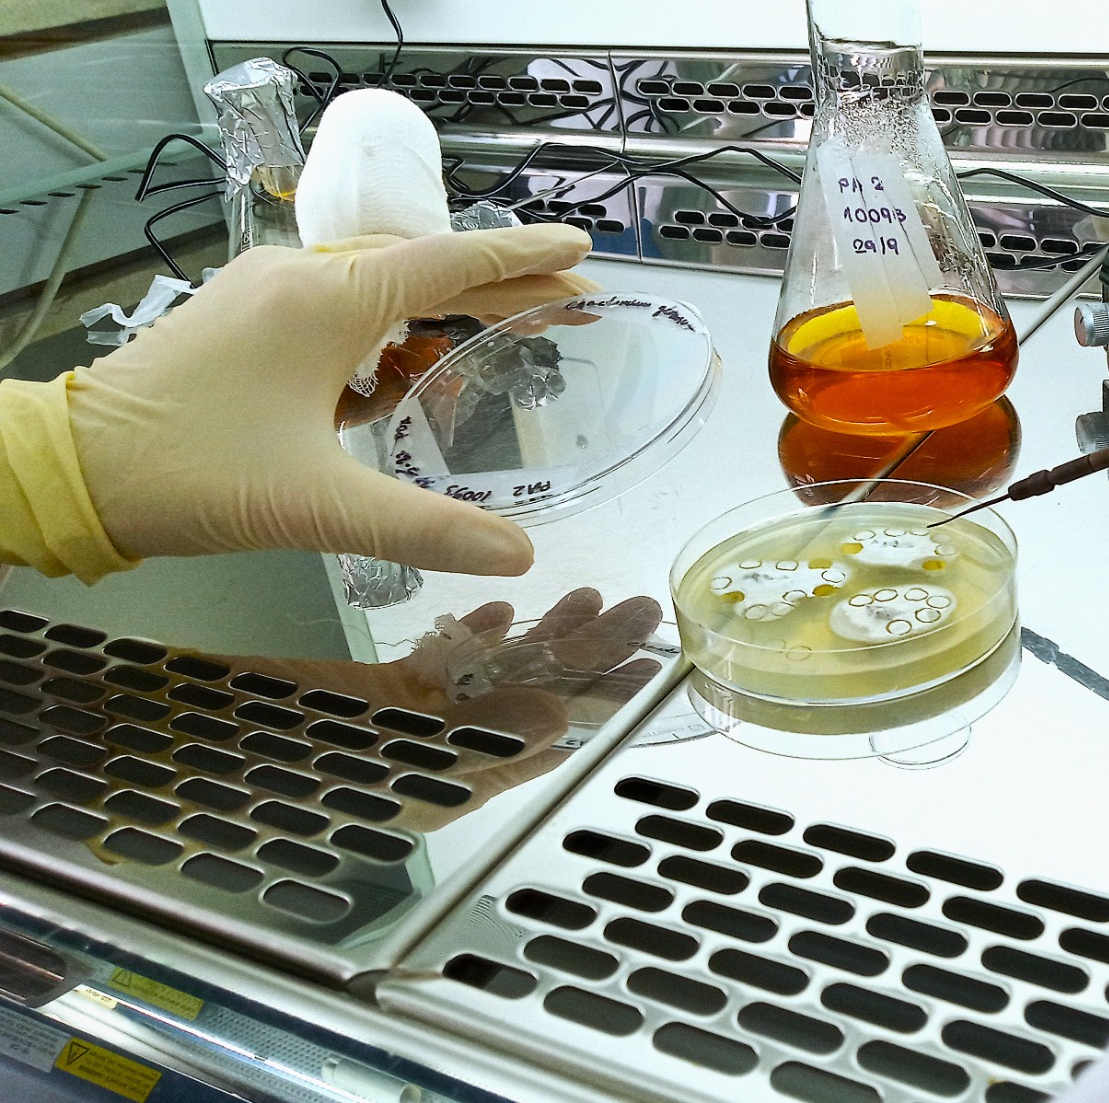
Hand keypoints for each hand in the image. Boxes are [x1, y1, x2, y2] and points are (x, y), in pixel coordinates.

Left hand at [69, 226, 598, 574]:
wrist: (71, 468)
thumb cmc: (192, 473)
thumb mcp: (316, 505)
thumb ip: (424, 528)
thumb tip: (519, 554)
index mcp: (326, 299)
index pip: (449, 262)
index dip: (521, 256)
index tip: (580, 250)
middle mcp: (300, 276)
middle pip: (423, 265)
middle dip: (500, 281)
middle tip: (568, 302)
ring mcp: (266, 291)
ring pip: (379, 281)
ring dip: (445, 301)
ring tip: (504, 327)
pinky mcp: (244, 317)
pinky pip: (340, 301)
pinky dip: (392, 322)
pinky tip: (404, 365)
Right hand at [203, 588, 664, 830]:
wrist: (186, 754)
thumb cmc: (282, 772)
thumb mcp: (390, 765)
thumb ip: (476, 749)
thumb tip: (563, 722)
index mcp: (454, 782)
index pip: (549, 741)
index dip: (602, 703)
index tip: (651, 664)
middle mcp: (442, 754)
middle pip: (533, 699)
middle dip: (587, 654)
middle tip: (640, 609)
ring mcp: (410, 722)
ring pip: (494, 675)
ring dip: (541, 636)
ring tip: (588, 597)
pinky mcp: (375, 691)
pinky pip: (439, 663)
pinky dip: (472, 634)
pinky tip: (499, 612)